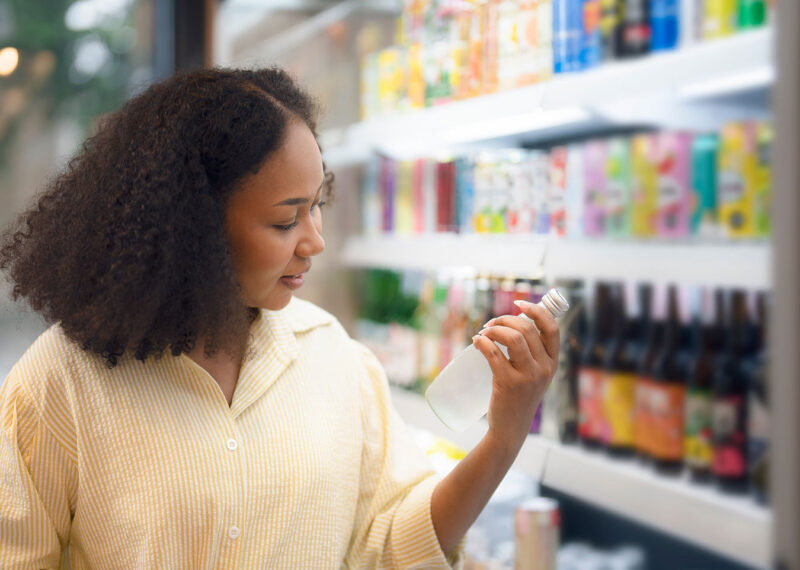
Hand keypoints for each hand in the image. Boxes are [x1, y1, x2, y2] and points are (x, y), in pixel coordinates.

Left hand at [472, 300, 559, 445]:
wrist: (510, 428)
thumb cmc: (518, 397)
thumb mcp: (534, 375)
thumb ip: (530, 354)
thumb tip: (509, 326)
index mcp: (552, 363)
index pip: (552, 328)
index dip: (536, 310)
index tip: (518, 304)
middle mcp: (544, 369)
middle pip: (526, 329)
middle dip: (504, 320)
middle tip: (490, 325)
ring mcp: (528, 377)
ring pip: (513, 338)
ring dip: (494, 329)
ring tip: (483, 333)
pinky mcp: (509, 383)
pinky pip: (493, 353)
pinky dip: (482, 342)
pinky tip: (476, 341)